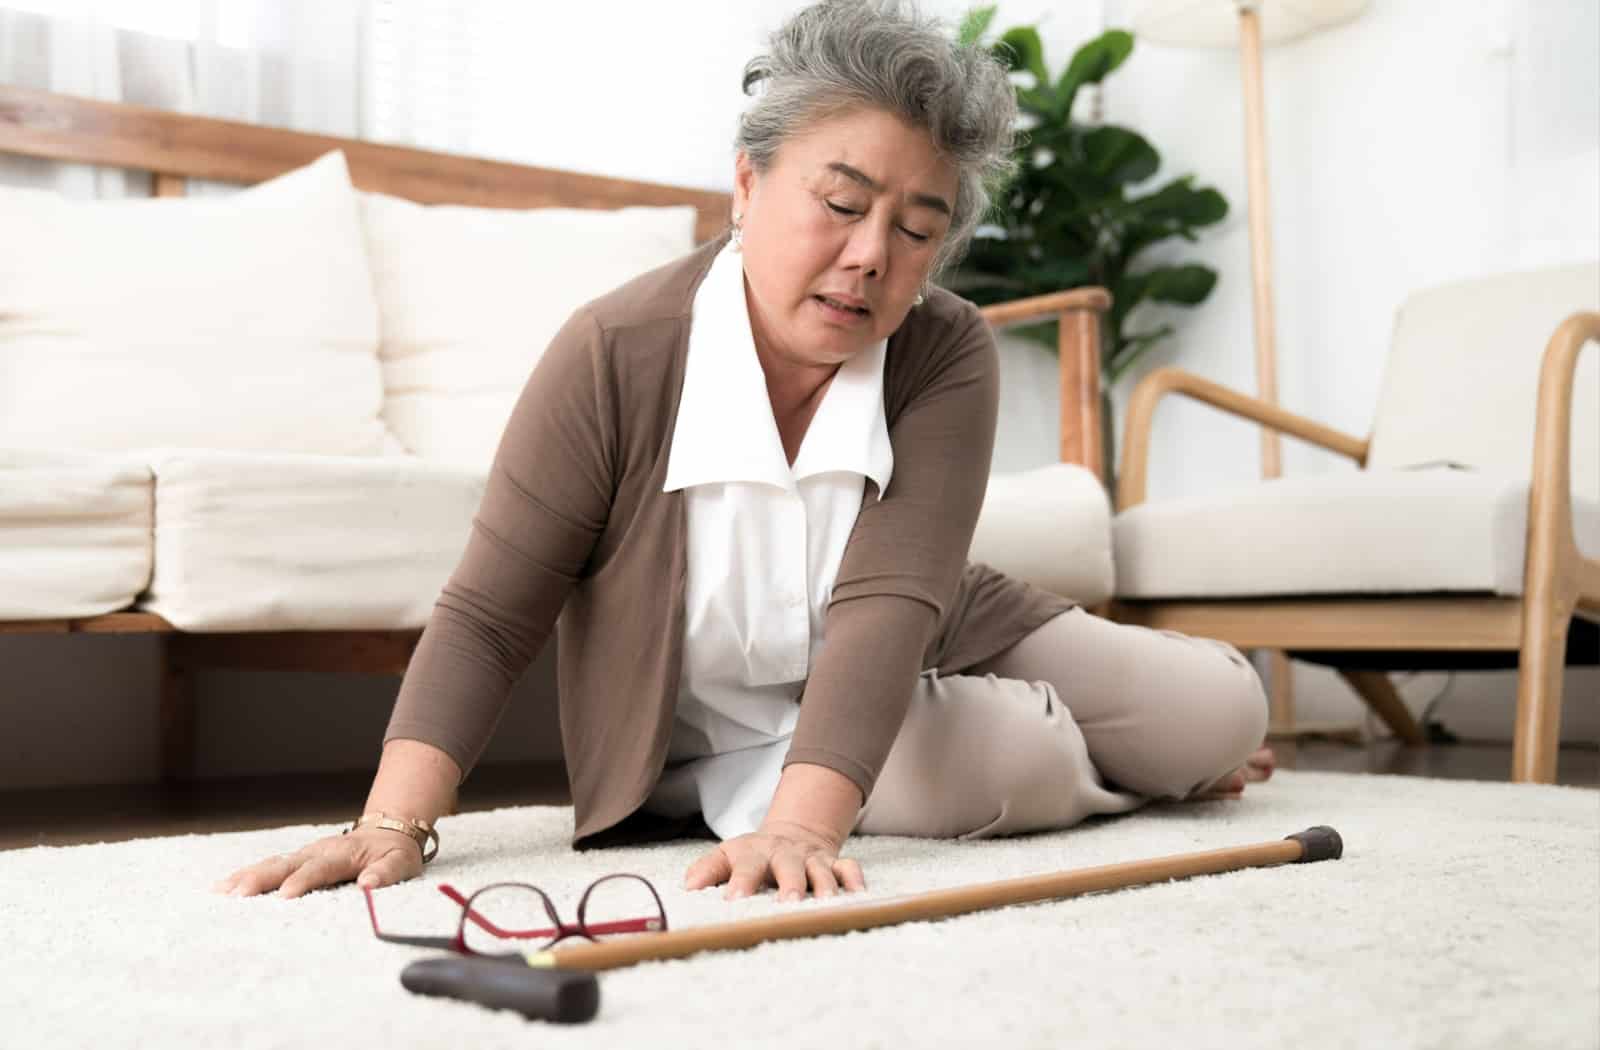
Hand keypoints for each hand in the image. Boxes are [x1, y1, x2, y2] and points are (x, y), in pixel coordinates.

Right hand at [212, 828, 422, 898]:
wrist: (389, 831)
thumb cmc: (394, 853)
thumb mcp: (402, 862)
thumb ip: (387, 872)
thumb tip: (368, 884)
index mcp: (343, 854)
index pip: (320, 868)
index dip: (303, 880)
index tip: (285, 895)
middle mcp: (318, 851)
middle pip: (286, 864)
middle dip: (261, 878)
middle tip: (238, 894)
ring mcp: (304, 855)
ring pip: (272, 864)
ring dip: (247, 876)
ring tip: (221, 891)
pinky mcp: (296, 862)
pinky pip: (269, 867)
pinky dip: (245, 876)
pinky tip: (222, 888)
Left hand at [683, 818, 866, 901]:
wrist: (792, 833)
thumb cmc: (753, 855)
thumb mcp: (727, 856)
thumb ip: (707, 870)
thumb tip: (687, 887)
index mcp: (754, 853)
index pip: (745, 866)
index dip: (740, 882)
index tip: (733, 901)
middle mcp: (785, 854)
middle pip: (789, 866)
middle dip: (790, 884)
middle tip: (788, 904)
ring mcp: (812, 859)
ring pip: (822, 870)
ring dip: (825, 886)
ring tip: (826, 904)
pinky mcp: (834, 863)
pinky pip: (849, 868)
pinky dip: (854, 880)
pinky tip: (857, 896)